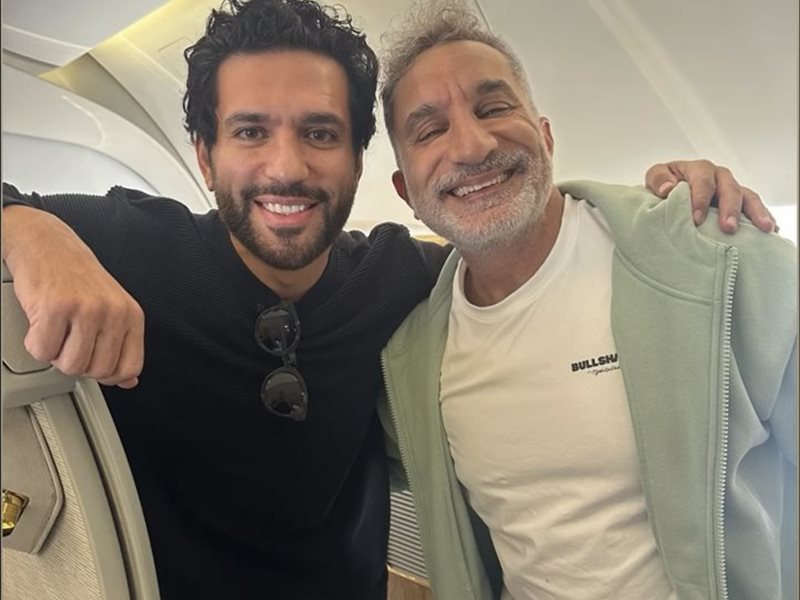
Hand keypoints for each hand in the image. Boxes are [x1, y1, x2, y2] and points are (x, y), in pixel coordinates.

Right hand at [2, 205, 143, 387]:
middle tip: (69, 341)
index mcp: (131, 315)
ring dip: (56, 354)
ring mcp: (86, 309)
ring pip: (71, 365)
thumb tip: (128, 381)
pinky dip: (36, 343)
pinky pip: (43, 351)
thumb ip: (122, 344)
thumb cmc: (77, 277)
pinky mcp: (55, 308)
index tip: (95, 364)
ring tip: (57, 331)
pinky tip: (41, 323)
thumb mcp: (112, 308)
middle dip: (78, 362)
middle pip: (97, 370)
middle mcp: (113, 312)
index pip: (130, 367)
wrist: (46, 244)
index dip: (108, 375)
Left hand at [644, 160, 776, 233]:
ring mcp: (731, 190)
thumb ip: (658, 179)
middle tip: (728, 228)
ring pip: (747, 197)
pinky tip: (771, 231)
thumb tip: (668, 188)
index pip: (703, 181)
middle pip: (729, 189)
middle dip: (730, 208)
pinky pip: (754, 208)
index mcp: (699, 169)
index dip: (701, 199)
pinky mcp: (739, 203)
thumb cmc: (665, 185)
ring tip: (764, 228)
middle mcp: (719, 177)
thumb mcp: (656, 178)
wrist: (669, 194)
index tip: (697, 218)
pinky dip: (763, 218)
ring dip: (755, 213)